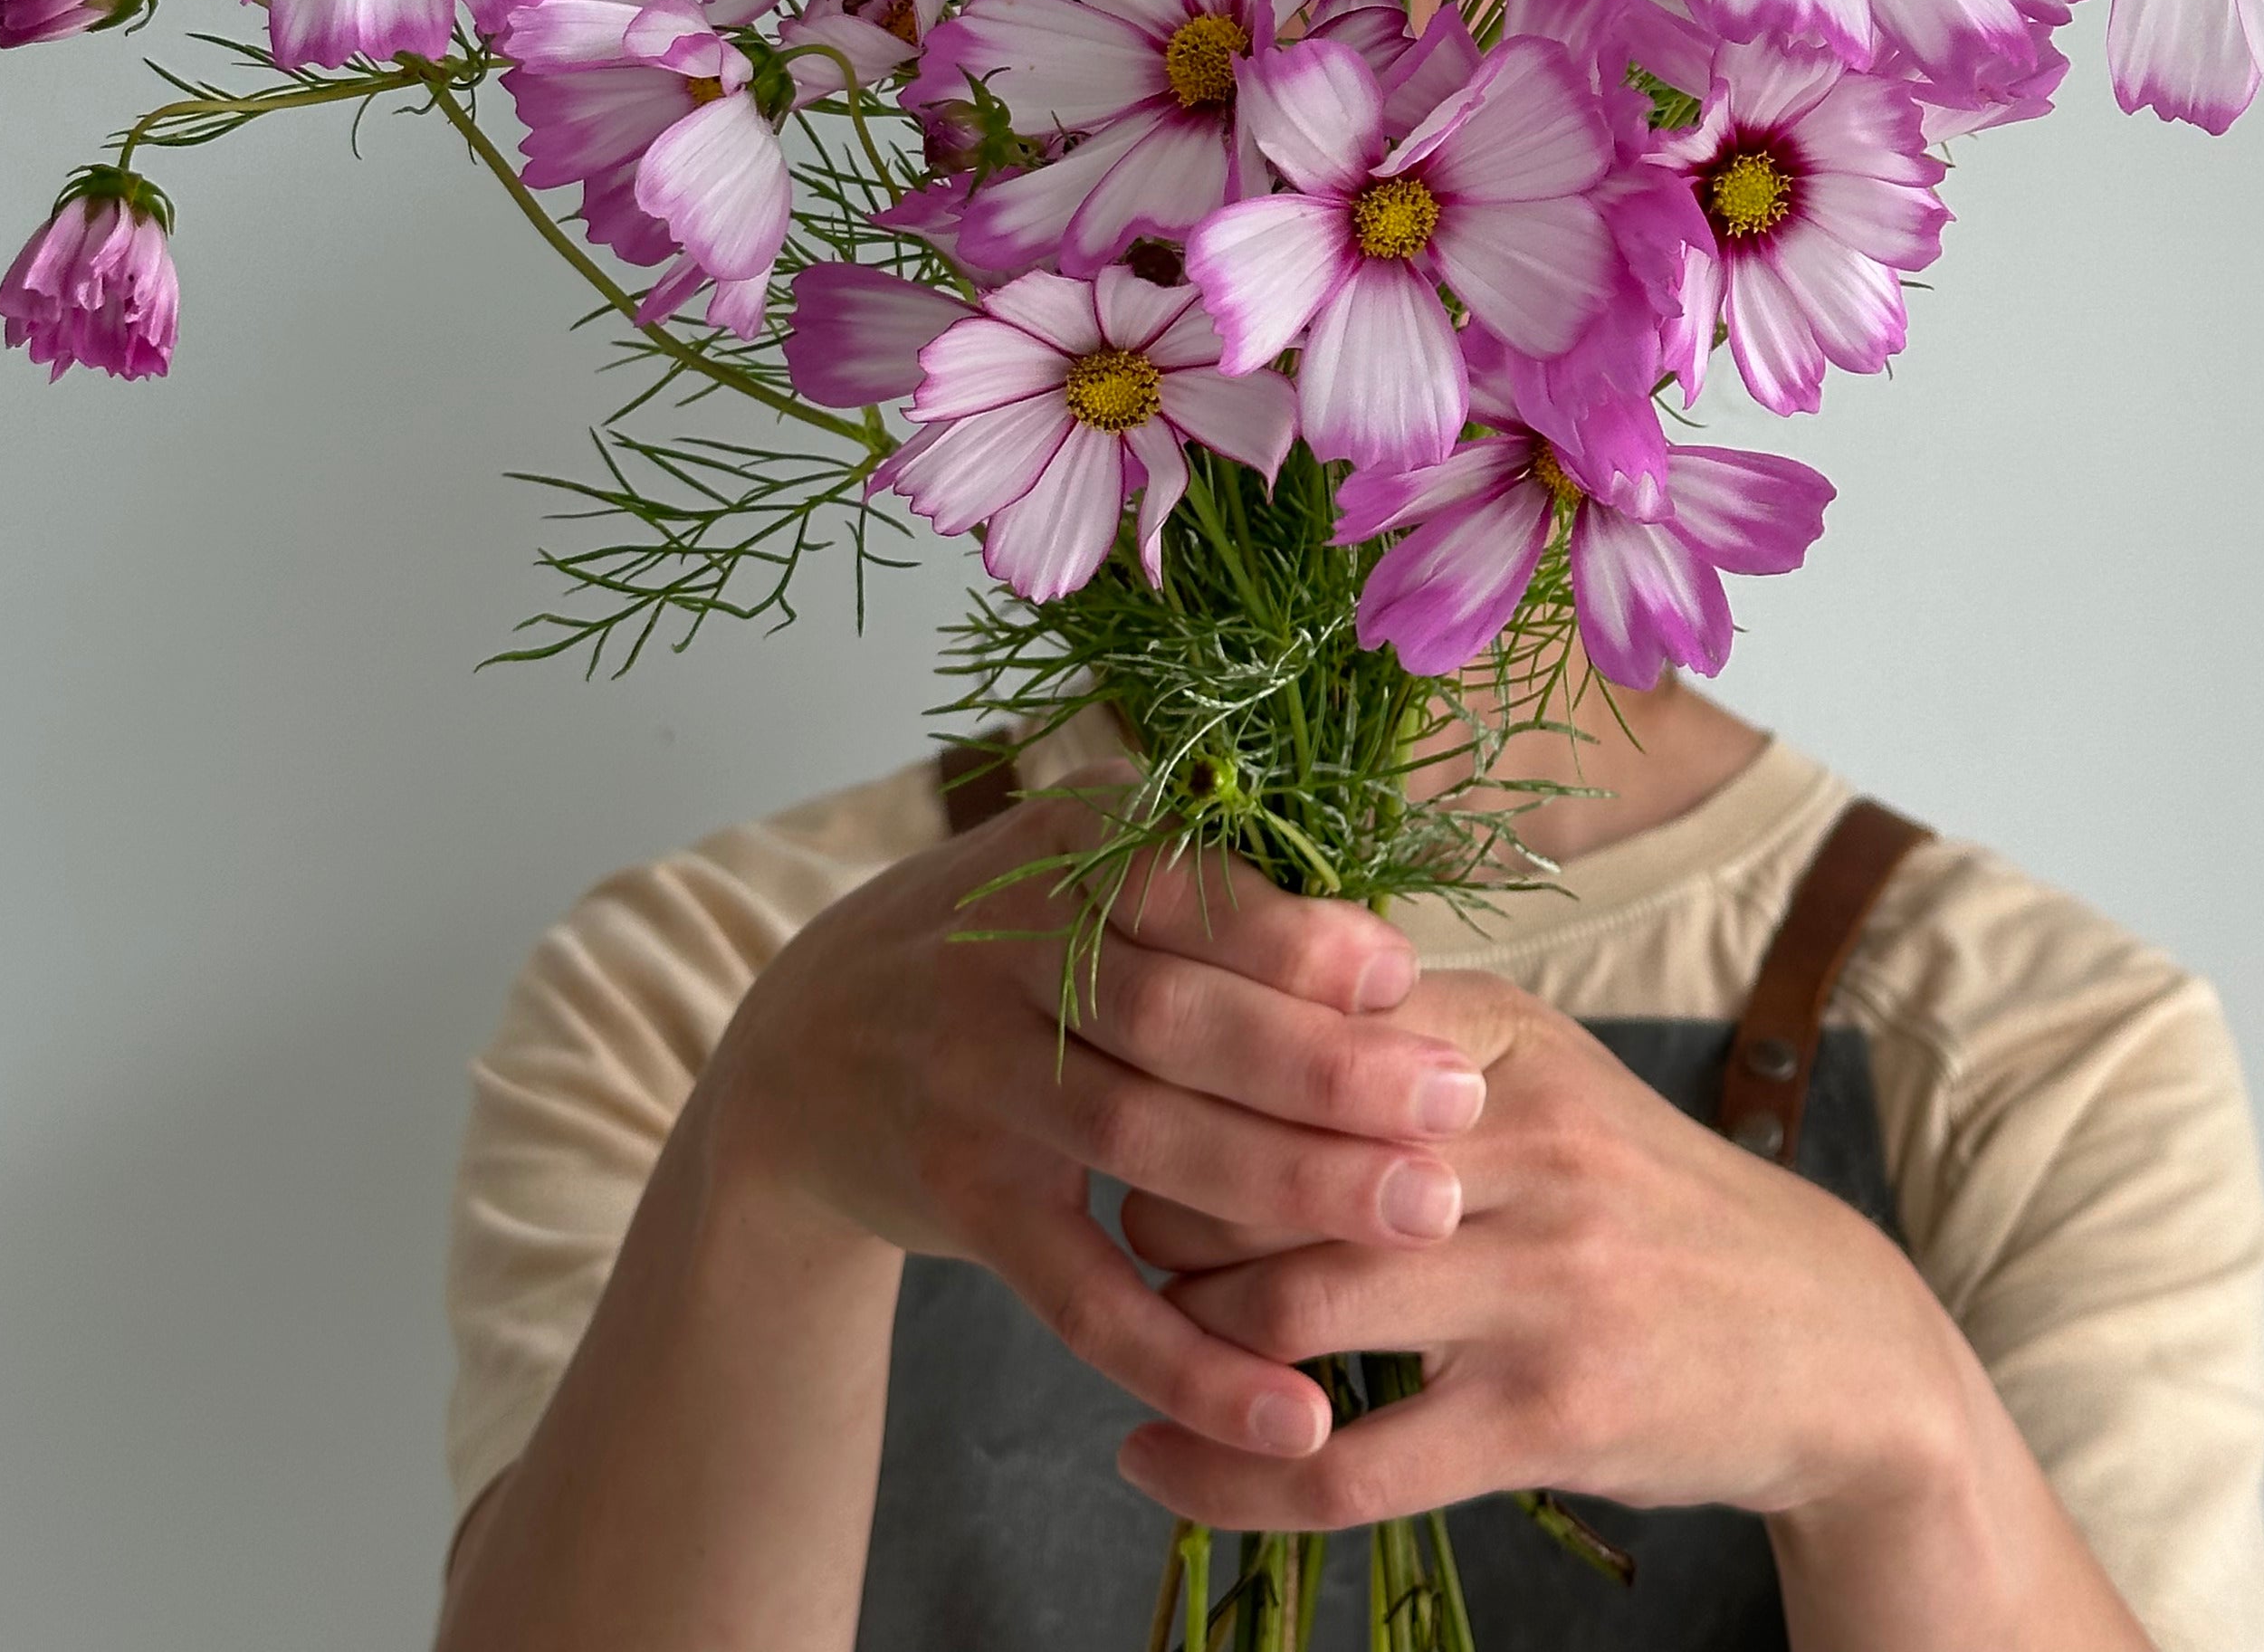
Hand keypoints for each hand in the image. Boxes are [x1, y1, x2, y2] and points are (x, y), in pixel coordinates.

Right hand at [698, 779, 1490, 1461]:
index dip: (1292, 935)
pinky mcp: (965, 1201)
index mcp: (1057, 852)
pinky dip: (1188, 1358)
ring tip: (1424, 1217)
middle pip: (1178, 1016)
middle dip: (1325, 1067)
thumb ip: (1208, 900)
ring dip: (1289, 1185)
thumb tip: (1394, 962)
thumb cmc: (1007, 951)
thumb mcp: (1077, 878)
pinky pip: (1082, 1295)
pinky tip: (1287, 1410)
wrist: (805, 1052)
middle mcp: (1003, 955)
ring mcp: (975, 1080)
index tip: (1406, 975)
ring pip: (1144, 1138)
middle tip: (1457, 1108)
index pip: (1181, 887)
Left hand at [1112, 967, 1965, 1534]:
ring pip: (1288, 1308)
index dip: (1184, 1064)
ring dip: (1182, 1336)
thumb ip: (1399, 1036)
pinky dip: (1224, 1476)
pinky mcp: (1549, 1417)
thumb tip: (1221, 1000)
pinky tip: (1154, 1466)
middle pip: (1266, 1163)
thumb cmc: (1640, 1199)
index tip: (1124, 1094)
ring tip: (1143, 1342)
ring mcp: (1540, 1282)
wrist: (1824, 1338)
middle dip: (1162, 1206)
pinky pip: (1343, 1462)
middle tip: (1122, 1231)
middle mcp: (1522, 1140)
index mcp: (1500, 1038)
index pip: (1295, 1026)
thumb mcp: (1542, 1074)